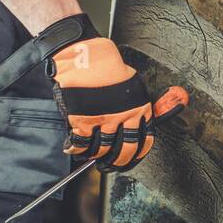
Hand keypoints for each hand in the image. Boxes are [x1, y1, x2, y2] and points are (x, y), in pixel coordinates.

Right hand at [42, 15, 188, 170]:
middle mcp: (123, 118)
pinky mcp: (82, 120)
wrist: (87, 57)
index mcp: (140, 110)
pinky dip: (76, 149)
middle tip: (109, 165)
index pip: (144, 142)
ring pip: (101, 150)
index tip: (129, 161)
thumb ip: (140, 108)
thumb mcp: (135, 87)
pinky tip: (74, 147)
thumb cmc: (111, 69)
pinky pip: (81, 144)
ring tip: (92, 155)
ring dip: (95, 156)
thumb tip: (149, 122)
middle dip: (116, 162)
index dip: (136, 156)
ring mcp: (102, 120)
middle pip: (123, 151)